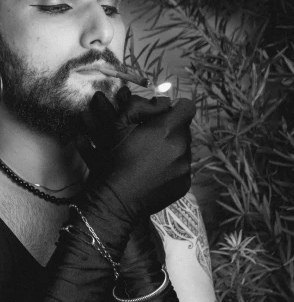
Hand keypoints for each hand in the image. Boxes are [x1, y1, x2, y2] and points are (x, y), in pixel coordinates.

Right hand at [81, 87, 194, 221]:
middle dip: (171, 130)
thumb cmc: (114, 160)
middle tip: (152, 140)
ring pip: (184, 149)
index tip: (162, 116)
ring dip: (171, 149)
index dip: (175, 108)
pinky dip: (172, 168)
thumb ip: (140, 106)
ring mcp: (185, 168)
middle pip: (185, 129)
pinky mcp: (185, 184)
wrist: (116, 200)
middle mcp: (182, 147)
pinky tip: (155, 174)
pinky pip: (183, 169)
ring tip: (152, 159)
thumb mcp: (118, 126)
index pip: (187, 107)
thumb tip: (160, 102)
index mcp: (167, 130)